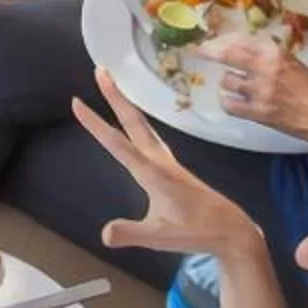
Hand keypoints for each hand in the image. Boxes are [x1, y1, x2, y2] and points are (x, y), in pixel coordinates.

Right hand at [72, 65, 264, 264]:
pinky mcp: (173, 166)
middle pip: (133, 121)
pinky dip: (137, 120)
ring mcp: (167, 161)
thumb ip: (131, 234)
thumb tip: (104, 234)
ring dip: (126, 104)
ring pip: (142, 125)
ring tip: (112, 86)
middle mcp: (159, 160)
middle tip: (100, 69)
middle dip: (115, 95)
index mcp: (153, 173)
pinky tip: (136, 122)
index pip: (117, 144)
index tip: (76, 102)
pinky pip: (149, 134)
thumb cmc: (195, 232)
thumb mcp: (159, 238)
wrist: (231, 229)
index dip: (95, 124)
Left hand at [202, 31, 307, 146]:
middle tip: (202, 51)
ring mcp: (259, 91)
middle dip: (211, 51)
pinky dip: (227, 101)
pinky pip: (230, 105)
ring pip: (227, 81)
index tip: (215, 39)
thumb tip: (256, 54)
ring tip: (232, 82)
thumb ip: (276, 59)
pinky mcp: (258, 113)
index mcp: (278, 53)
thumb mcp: (299, 65)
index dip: (224, 39)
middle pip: (227, 55)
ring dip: (227, 81)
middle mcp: (265, 68)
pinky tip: (230, 100)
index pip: (242, 40)